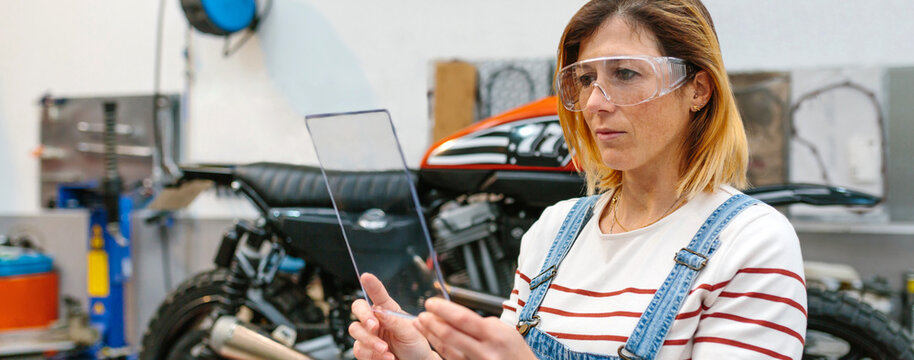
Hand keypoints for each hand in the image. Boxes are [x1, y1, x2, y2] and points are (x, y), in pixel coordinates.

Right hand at [349, 273, 435, 359]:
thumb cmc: (415, 345)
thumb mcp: (410, 332)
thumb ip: (395, 321)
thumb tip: (380, 312)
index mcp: (388, 310)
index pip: (377, 294)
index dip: (371, 285)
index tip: (366, 276)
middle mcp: (375, 320)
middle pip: (358, 309)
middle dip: (364, 317)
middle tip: (374, 326)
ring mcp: (369, 335)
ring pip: (356, 331)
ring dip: (370, 341)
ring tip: (386, 350)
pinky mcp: (366, 350)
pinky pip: (360, 350)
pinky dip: (373, 355)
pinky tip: (386, 357)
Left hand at [414, 297, 535, 359]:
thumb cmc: (518, 354)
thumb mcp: (507, 331)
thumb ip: (483, 324)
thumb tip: (456, 315)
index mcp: (496, 335)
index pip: (463, 318)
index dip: (443, 310)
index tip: (431, 303)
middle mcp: (486, 351)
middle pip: (451, 334)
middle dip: (432, 322)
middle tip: (422, 314)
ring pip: (447, 349)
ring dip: (431, 335)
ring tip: (421, 325)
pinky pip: (452, 359)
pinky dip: (440, 349)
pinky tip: (433, 341)